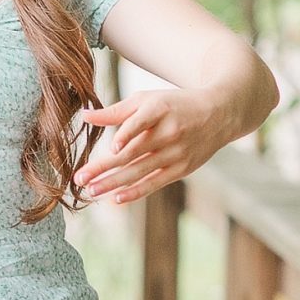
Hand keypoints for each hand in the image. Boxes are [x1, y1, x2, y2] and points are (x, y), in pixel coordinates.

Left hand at [76, 89, 232, 205]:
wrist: (219, 113)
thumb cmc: (175, 105)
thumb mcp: (148, 100)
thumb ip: (117, 111)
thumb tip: (84, 116)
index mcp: (159, 110)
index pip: (140, 124)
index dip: (128, 135)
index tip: (112, 148)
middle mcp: (169, 132)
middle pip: (133, 153)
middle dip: (104, 167)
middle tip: (79, 179)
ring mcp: (177, 153)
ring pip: (140, 171)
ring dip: (113, 183)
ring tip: (91, 190)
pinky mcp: (182, 169)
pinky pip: (155, 183)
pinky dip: (136, 192)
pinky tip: (117, 198)